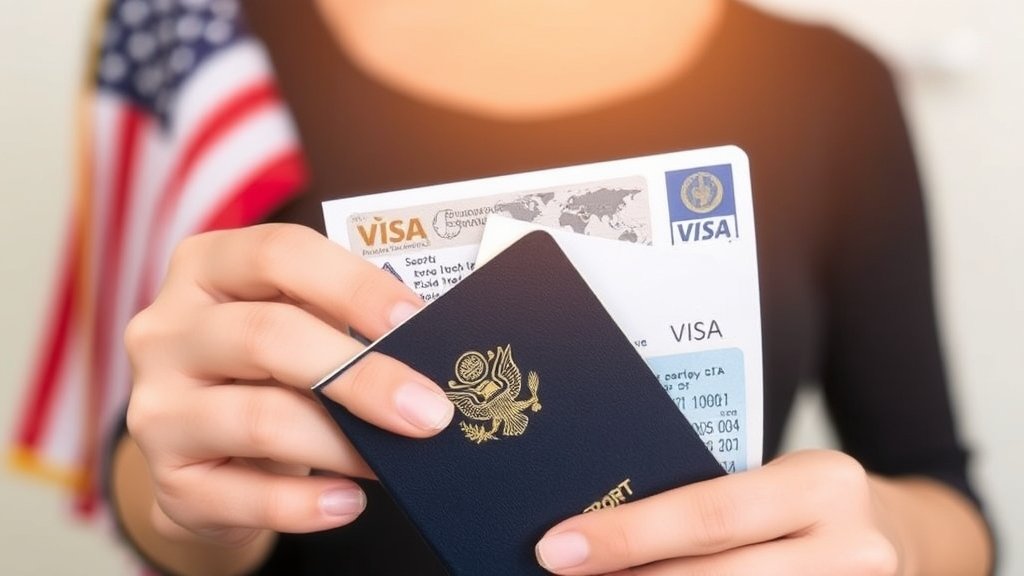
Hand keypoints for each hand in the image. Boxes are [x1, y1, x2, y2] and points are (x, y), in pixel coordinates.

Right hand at [124, 224, 454, 546]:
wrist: (209, 451)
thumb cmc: (269, 370)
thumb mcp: (297, 324)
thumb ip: (342, 322)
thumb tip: (427, 347)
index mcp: (205, 267)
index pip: (279, 254)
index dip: (354, 286)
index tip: (416, 320)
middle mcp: (166, 330)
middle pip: (268, 336)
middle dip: (362, 376)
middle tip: (429, 409)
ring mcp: (155, 407)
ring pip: (261, 420)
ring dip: (344, 444)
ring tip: (393, 461)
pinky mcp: (168, 479)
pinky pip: (244, 496)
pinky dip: (306, 504)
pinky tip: (347, 502)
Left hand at [534, 450, 901, 574]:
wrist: (903, 538)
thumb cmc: (813, 503)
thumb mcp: (775, 480)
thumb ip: (710, 498)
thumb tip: (603, 521)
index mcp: (822, 484)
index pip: (710, 513)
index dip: (630, 535)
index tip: (560, 548)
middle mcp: (850, 548)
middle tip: (566, 575)